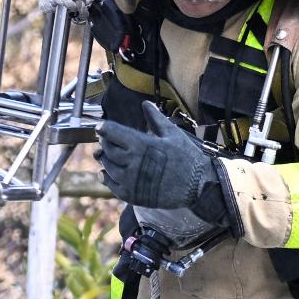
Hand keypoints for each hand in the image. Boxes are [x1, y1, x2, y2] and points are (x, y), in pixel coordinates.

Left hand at [97, 104, 236, 230]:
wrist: (198, 186)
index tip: (100, 127)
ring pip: (108, 167)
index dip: (104, 128)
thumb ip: (156, 119)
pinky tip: (105, 173)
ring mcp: (131, 180)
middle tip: (105, 140)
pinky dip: (106, 178)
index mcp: (141, 144)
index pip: (112, 132)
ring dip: (105, 159)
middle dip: (105, 142)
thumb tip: (145, 104)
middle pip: (108, 149)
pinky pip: (112, 185)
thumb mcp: (173, 134)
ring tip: (106, 155)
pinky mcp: (132, 195)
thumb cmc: (187, 157)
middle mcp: (132, 162)